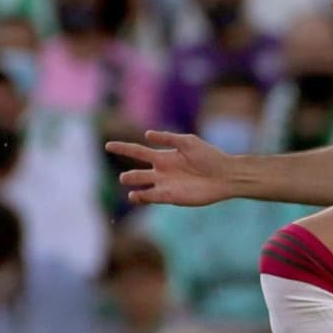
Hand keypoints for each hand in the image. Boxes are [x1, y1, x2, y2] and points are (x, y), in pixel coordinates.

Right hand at [105, 130, 233, 206]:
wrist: (225, 175)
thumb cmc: (209, 156)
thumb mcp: (188, 142)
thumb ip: (168, 139)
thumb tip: (147, 135)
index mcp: (164, 156)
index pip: (138, 151)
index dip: (123, 148)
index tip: (108, 145)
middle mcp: (162, 171)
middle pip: (138, 172)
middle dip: (130, 176)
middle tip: (124, 177)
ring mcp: (166, 185)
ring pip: (143, 187)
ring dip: (134, 188)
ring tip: (129, 188)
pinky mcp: (173, 197)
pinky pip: (154, 197)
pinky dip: (144, 197)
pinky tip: (136, 196)